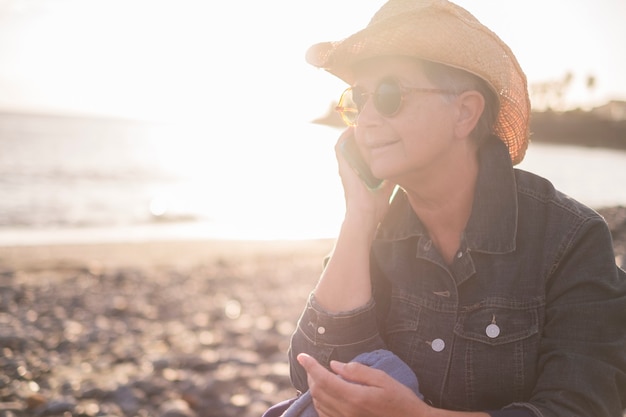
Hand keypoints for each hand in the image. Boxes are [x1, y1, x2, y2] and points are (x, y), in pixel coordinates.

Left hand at [297, 353, 428, 416]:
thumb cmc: (401, 401)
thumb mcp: (383, 379)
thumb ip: (357, 371)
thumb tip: (334, 365)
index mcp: (355, 397)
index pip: (324, 379)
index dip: (310, 366)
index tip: (302, 356)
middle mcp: (347, 412)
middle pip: (318, 392)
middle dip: (311, 376)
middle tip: (313, 364)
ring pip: (319, 405)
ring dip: (315, 389)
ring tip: (319, 377)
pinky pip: (326, 416)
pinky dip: (321, 403)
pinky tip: (326, 394)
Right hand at [335, 129, 395, 228]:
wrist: (365, 215)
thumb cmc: (375, 207)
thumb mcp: (387, 187)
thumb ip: (391, 177)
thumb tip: (402, 169)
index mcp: (360, 173)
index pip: (361, 153)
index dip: (367, 142)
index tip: (377, 132)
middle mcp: (351, 169)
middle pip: (353, 146)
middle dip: (361, 135)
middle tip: (370, 124)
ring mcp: (345, 167)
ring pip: (345, 144)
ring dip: (352, 134)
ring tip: (362, 123)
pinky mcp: (342, 166)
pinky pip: (340, 147)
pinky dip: (344, 137)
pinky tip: (353, 129)